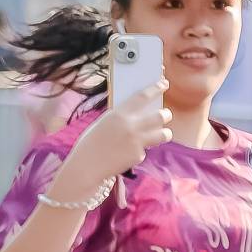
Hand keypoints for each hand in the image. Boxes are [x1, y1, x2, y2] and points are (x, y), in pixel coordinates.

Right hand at [58, 80, 169, 194]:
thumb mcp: (104, 123)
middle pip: (160, 115)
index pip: (143, 96)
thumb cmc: (91, 143)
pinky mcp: (138, 156)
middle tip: (165, 114)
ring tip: (163, 134)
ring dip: (164, 133)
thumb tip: (142, 114)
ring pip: (163, 134)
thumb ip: (122, 117)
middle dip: (165, 114)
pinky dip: (139, 151)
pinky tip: (127, 155)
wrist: (85, 167)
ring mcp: (136, 142)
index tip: (164, 83)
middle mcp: (131, 126)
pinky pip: (144, 150)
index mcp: (119, 114)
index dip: (156, 88)